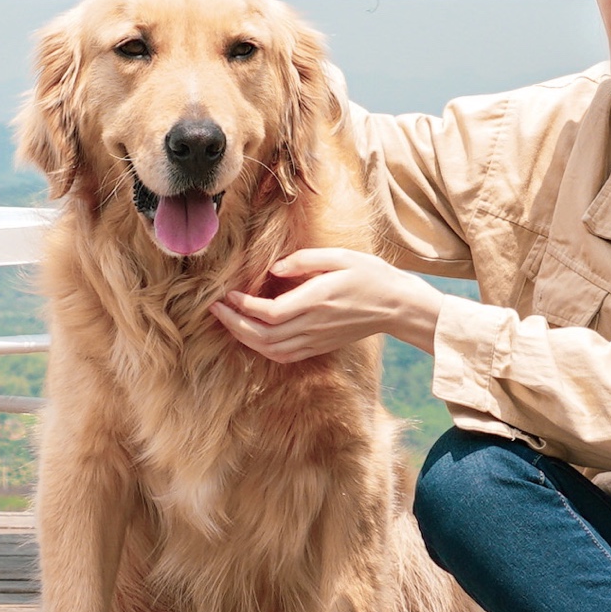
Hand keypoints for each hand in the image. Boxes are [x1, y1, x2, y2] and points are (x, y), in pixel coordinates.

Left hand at [212, 244, 448, 364]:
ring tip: (228, 321)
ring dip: (244, 338)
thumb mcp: (340, 256)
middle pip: (263, 336)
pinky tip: (252, 336)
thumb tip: (274, 268)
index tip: (226, 293)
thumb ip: (304, 260)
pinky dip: (262, 349)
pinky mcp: (319, 347)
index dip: (242, 306)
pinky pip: (284, 356)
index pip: (269, 312)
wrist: (396, 306)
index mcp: (316, 300)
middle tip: (214, 308)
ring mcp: (316, 339)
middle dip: (233, 324)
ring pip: (270, 350)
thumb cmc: (370, 275)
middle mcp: (313, 325)